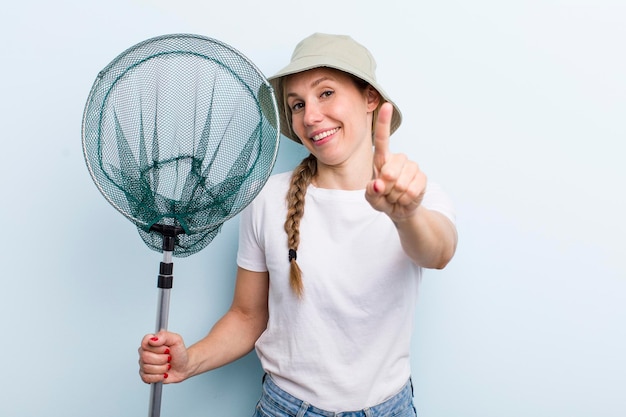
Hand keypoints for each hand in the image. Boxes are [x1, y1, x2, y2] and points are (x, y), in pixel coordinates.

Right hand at [138, 331, 187, 383]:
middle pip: (145, 357)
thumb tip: (153, 339)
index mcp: (151, 341)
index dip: (157, 348)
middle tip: (168, 358)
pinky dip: (158, 377)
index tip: (166, 349)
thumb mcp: (176, 340)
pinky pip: (146, 378)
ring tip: (167, 365)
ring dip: (161, 368)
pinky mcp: (145, 375)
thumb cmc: (179, 353)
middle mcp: (145, 352)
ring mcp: (144, 364)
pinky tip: (163, 373)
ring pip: (146, 368)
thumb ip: (164, 336)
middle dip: (161, 359)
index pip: (145, 342)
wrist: (183, 367)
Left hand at [366, 102, 426, 221]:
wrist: (400, 210)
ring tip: (395, 195)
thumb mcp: (371, 198)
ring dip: (396, 195)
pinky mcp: (422, 178)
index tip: (386, 105)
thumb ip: (371, 192)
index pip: (382, 139)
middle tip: (386, 192)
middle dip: (386, 188)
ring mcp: (411, 167)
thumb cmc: (382, 198)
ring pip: (401, 183)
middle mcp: (398, 159)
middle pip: (389, 172)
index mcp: (382, 160)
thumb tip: (379, 184)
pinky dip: (406, 199)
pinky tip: (405, 198)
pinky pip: (412, 190)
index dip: (383, 122)